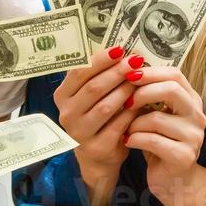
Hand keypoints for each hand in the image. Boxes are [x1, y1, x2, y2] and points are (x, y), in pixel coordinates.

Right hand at [53, 46, 142, 181]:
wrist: (97, 157)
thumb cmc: (96, 118)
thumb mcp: (90, 97)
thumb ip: (99, 76)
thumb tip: (123, 51)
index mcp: (62, 96)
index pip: (79, 72)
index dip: (101, 59)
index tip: (120, 49)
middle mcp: (67, 114)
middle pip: (94, 87)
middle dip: (117, 72)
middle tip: (136, 61)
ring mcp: (80, 133)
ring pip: (106, 106)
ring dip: (126, 90)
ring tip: (141, 79)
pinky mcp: (97, 147)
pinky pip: (118, 125)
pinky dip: (131, 112)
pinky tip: (142, 103)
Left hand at [123, 66, 205, 191]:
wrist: (171, 180)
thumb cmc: (159, 141)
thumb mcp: (156, 114)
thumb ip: (149, 94)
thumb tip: (127, 69)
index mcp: (191, 100)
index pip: (175, 75)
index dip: (150, 72)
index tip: (128, 75)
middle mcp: (197, 116)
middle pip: (172, 90)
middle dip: (143, 93)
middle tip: (126, 102)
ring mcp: (194, 137)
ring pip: (157, 118)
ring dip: (134, 123)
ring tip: (127, 130)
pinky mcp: (184, 157)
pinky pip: (153, 140)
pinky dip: (135, 139)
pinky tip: (128, 142)